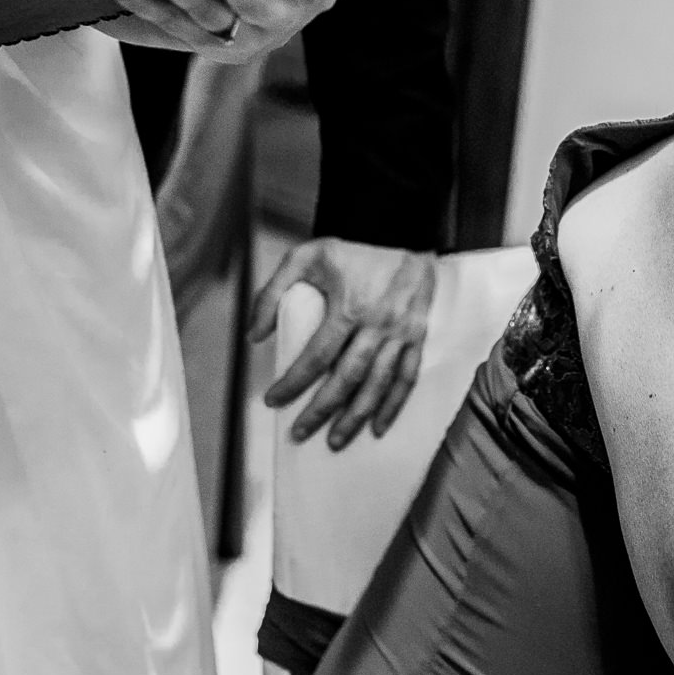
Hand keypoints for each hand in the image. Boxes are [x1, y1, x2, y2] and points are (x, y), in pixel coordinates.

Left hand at [251, 238, 437, 448]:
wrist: (405, 233)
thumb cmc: (354, 249)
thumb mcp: (307, 256)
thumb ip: (273, 291)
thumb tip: (256, 335)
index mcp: (349, 307)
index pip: (316, 356)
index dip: (292, 383)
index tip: (272, 400)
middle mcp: (377, 325)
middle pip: (347, 379)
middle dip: (321, 410)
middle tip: (299, 432)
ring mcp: (400, 334)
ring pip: (377, 385)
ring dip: (356, 417)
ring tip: (335, 441)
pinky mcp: (416, 338)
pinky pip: (406, 378)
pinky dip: (392, 406)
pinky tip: (378, 427)